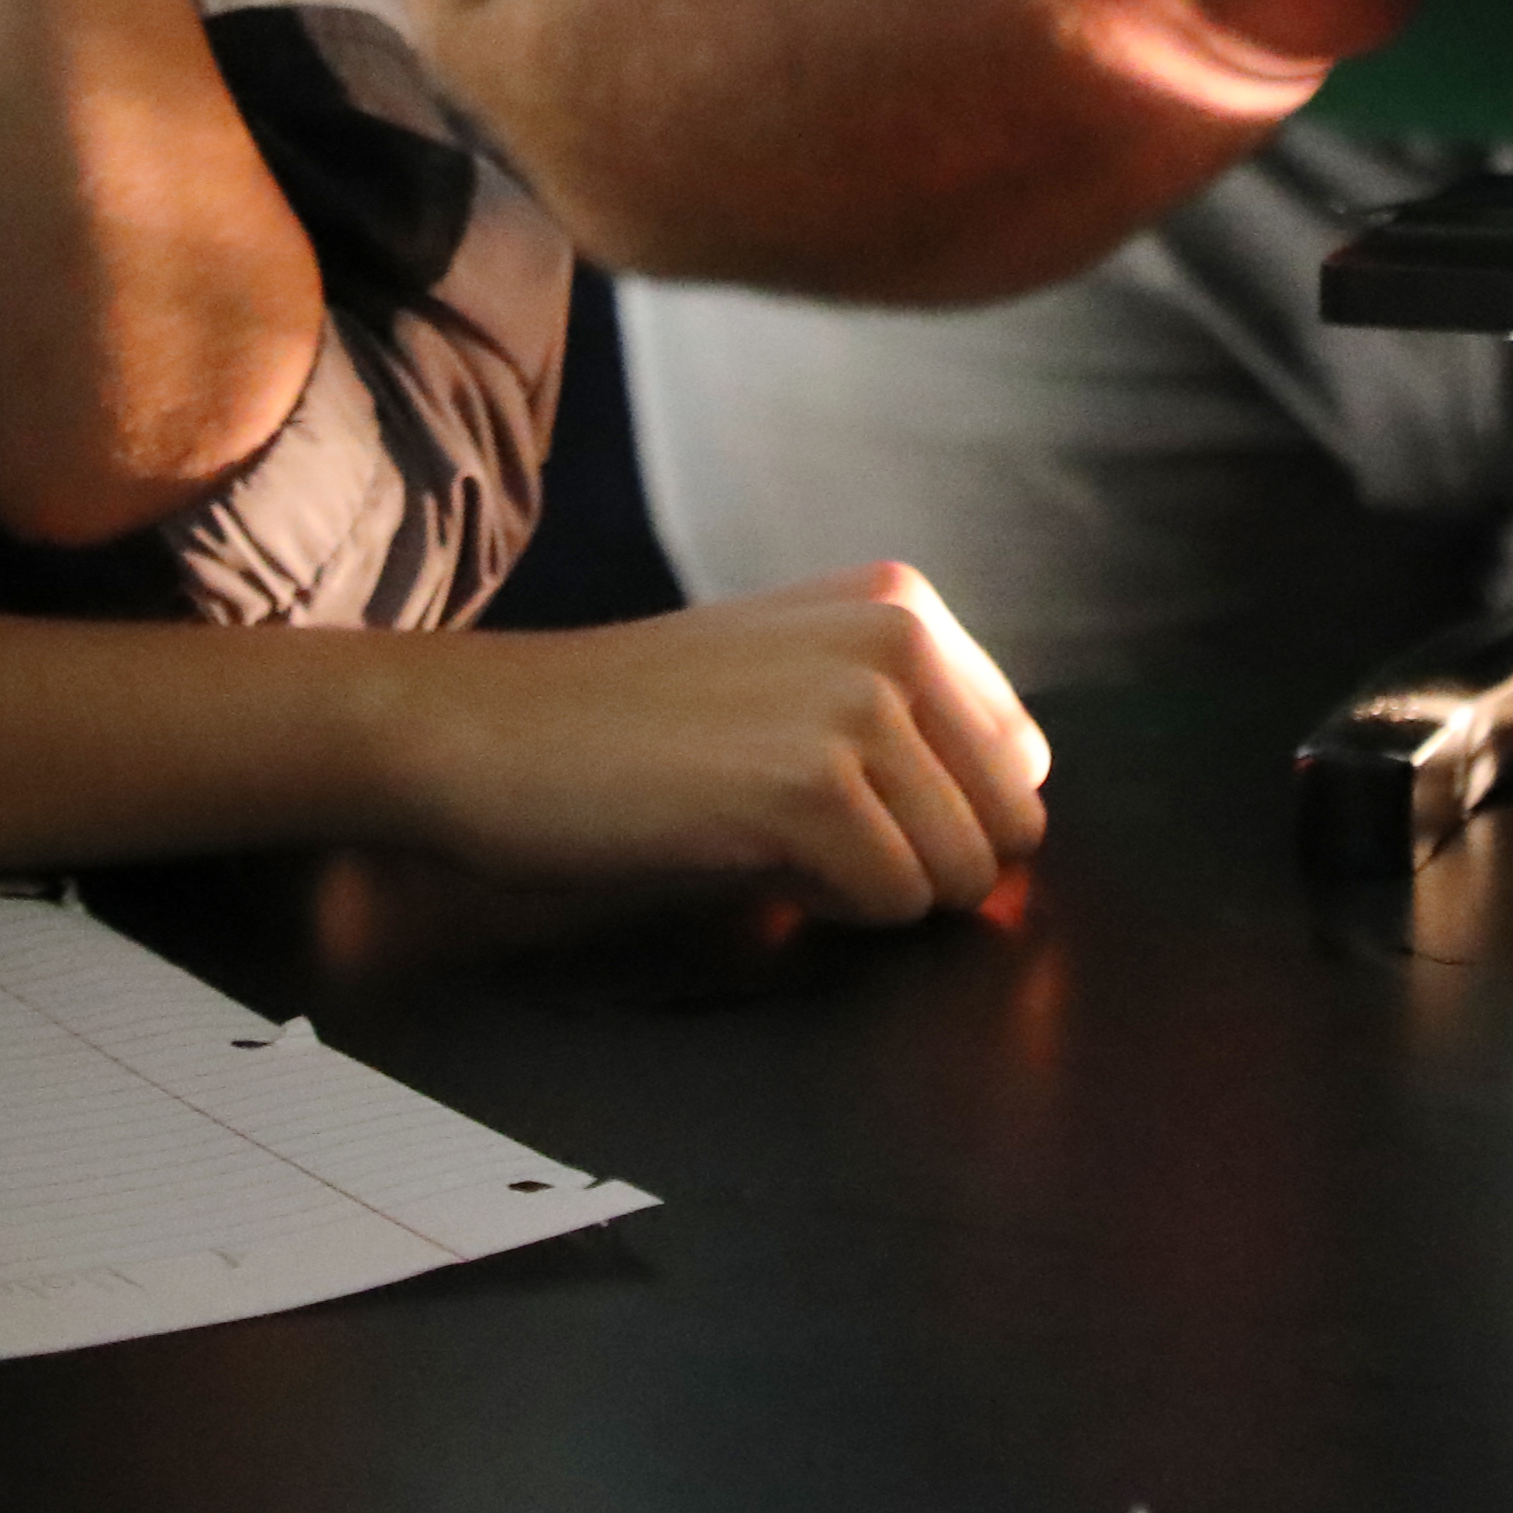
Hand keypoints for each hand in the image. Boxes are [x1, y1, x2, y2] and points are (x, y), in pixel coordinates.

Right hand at [376, 567, 1055, 925]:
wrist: (493, 731)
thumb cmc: (634, 726)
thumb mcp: (792, 676)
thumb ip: (909, 725)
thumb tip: (1018, 829)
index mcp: (902, 602)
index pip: (1019, 759)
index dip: (944, 818)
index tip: (850, 814)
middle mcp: (898, 636)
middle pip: (1011, 825)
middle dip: (926, 865)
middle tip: (813, 846)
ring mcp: (859, 707)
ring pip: (962, 875)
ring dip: (875, 891)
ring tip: (771, 843)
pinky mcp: (812, 787)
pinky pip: (892, 904)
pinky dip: (829, 910)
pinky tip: (747, 859)